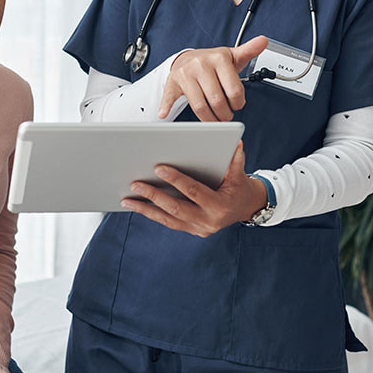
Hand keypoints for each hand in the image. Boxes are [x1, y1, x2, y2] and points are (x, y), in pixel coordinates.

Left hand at [121, 141, 266, 236]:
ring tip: (127, 199)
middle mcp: (208, 221)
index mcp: (219, 205)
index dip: (176, 179)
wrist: (246, 208)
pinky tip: (137, 206)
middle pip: (175, 208)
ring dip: (146, 209)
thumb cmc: (239, 187)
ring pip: (168, 219)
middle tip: (135, 184)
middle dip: (154, 195)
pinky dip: (152, 214)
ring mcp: (198, 228)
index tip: (158, 168)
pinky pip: (168, 222)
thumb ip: (235, 160)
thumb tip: (236, 142)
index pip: (193, 191)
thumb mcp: (239, 174)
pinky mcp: (191, 230)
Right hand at [159, 36, 268, 121]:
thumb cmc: (212, 62)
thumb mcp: (232, 56)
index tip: (237, 105)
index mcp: (218, 58)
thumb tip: (264, 40)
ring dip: (209, 119)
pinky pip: (170, 97)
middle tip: (226, 116)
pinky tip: (164, 114)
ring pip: (199, 106)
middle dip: (224, 114)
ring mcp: (185, 74)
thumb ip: (249, 51)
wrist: (188, 58)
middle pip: (217, 101)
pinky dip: (166, 107)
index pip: (234, 91)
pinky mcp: (173, 82)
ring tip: (214, 120)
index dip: (238, 103)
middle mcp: (201, 64)